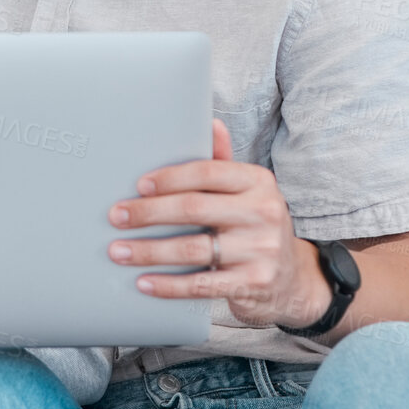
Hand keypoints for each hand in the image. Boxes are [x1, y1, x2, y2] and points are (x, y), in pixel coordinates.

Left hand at [107, 120, 329, 329]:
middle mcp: (264, 212)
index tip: (139, 185)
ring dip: (148, 251)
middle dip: (148, 213)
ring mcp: (260, 250)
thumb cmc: (255, 227)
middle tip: (116, 217)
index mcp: (258, 182)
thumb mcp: (247, 193)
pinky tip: (143, 282)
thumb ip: (224, 163)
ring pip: (192, 248)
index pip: (208, 172)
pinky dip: (168, 285)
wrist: (292, 280)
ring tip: (119, 251)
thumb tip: (212, 124)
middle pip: (193, 209)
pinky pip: (201, 284)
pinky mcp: (253, 284)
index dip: (170, 178)